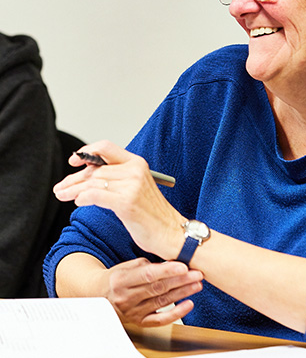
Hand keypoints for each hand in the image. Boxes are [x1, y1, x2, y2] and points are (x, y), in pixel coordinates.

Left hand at [53, 140, 184, 259]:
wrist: (171, 232)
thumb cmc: (152, 214)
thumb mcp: (136, 188)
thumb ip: (116, 178)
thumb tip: (86, 175)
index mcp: (137, 163)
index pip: (106, 148)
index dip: (87, 152)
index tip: (74, 161)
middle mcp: (135, 170)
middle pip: (96, 169)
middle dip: (74, 178)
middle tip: (61, 188)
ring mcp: (132, 185)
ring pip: (93, 182)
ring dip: (74, 190)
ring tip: (63, 195)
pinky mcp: (127, 202)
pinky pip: (96, 195)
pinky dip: (83, 198)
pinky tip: (78, 202)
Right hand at [104, 258, 202, 326]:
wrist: (100, 295)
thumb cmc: (118, 277)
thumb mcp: (128, 266)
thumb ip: (148, 266)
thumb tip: (172, 263)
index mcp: (122, 280)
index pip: (148, 275)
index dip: (167, 271)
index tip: (184, 266)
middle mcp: (127, 297)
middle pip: (158, 288)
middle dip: (181, 280)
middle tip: (197, 273)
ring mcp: (133, 311)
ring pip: (162, 302)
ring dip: (182, 293)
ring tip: (197, 284)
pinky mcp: (139, 321)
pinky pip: (159, 320)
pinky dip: (176, 313)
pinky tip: (188, 304)